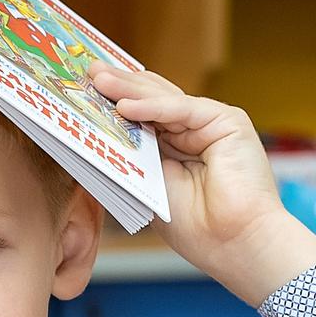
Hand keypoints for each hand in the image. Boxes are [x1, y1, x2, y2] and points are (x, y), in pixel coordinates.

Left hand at [91, 66, 315, 306]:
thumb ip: (130, 158)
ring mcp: (210, 123)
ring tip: (97, 81)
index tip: (81, 93)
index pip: (141, 115)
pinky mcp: (228, 121)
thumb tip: (94, 136)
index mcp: (174, 147)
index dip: (113, 102)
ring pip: (163, 99)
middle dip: (118, 85)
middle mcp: (192, 131)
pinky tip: (126, 105)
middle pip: (150, 100)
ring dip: (128, 89)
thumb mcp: (148, 187)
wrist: (234, 244)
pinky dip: (152, 106)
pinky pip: (182, 109)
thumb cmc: (196, 228)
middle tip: (87, 73)